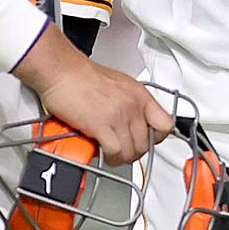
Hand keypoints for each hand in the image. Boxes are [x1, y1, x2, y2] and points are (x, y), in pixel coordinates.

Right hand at [14, 23, 172, 164]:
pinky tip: (103, 153)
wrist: (63, 71)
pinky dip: (109, 157)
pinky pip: (115, 152)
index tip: (149, 141)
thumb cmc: (82, 76)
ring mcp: (119, 115)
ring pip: (131, 151)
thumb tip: (130, 123)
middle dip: (134, 152)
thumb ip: (128, 104)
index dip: (157, 138)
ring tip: (111, 155)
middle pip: (146, 143)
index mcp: (139, 95)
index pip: (166, 124)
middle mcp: (133, 105)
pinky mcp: (102, 125)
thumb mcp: (118, 85)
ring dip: (121, 158)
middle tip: (122, 152)